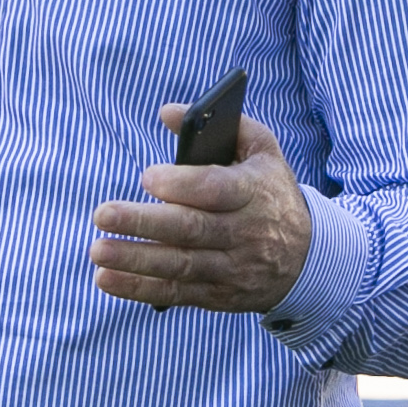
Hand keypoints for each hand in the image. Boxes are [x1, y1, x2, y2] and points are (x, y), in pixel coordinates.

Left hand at [88, 107, 311, 313]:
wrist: (308, 257)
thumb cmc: (272, 192)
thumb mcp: (263, 152)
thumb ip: (223, 125)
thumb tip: (167, 112)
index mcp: (255, 193)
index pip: (217, 189)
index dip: (182, 185)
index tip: (147, 177)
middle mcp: (244, 233)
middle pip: (191, 229)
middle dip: (144, 222)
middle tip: (102, 214)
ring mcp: (231, 268)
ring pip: (180, 265)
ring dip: (135, 259)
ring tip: (99, 249)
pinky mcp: (218, 295)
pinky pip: (176, 293)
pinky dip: (139, 288)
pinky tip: (106, 278)